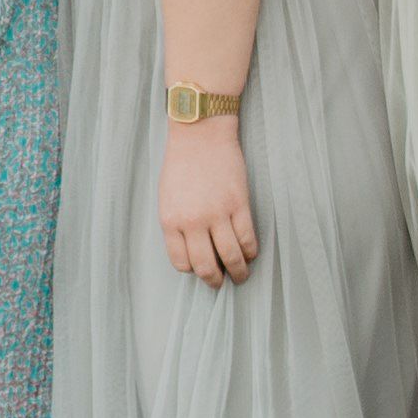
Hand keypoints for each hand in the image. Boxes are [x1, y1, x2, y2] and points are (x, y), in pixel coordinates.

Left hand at [157, 113, 257, 287]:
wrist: (200, 134)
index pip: (181, 262)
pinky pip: (247, 238)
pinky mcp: (239, 205)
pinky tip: (250, 254)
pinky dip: (251, 251)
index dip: (192, 270)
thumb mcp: (166, 197)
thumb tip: (191, 248)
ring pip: (231, 256)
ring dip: (238, 271)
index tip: (200, 270)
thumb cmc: (181, 164)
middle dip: (215, 281)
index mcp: (170, 221)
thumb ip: (176, 223)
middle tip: (221, 283)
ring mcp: (217, 214)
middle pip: (206, 266)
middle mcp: (192, 222)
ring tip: (241, 275)